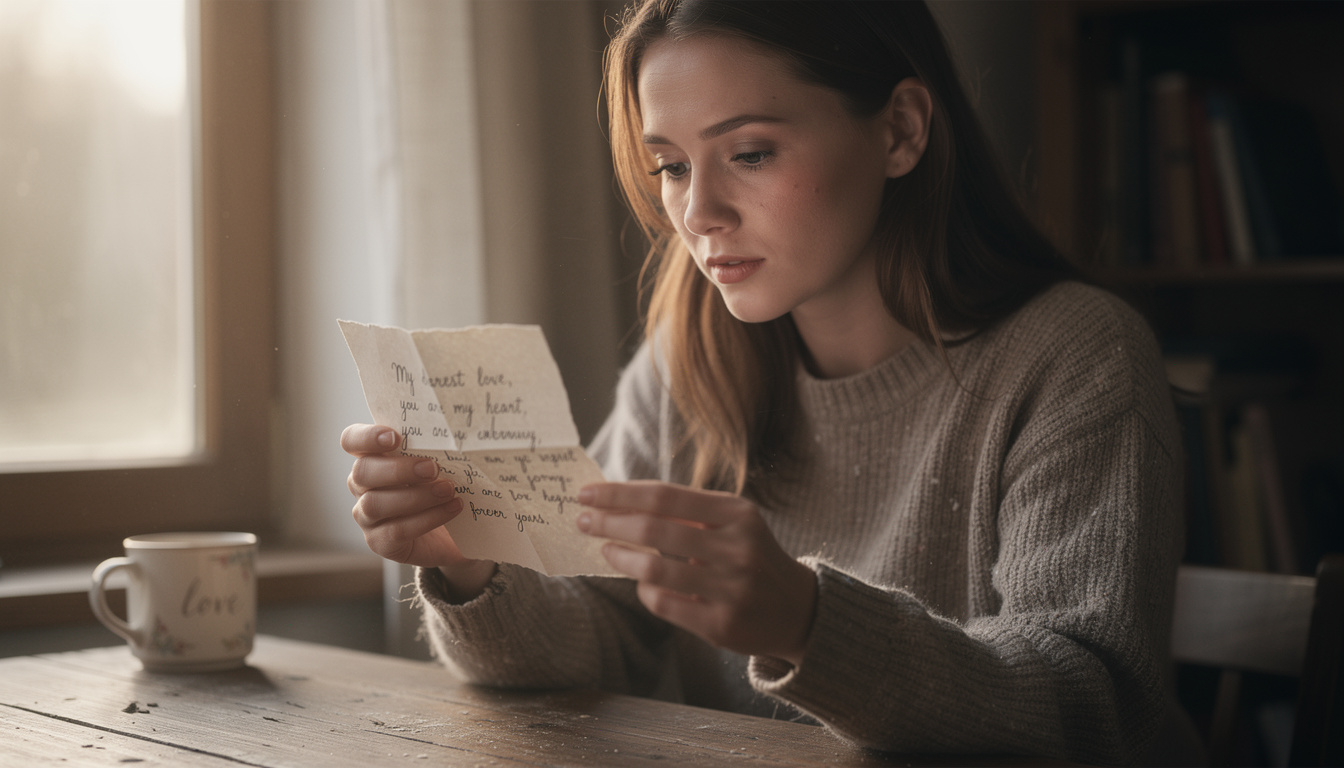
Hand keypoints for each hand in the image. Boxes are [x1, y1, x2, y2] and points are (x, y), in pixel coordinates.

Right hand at [342, 424, 495, 596]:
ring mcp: (366, 516)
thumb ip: (433, 449)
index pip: (351, 441)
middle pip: (362, 472)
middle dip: (398, 469)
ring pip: (375, 504)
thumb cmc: (441, 488)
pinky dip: (428, 518)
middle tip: (433, 468)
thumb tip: (454, 434)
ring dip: (415, 496)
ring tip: (448, 490)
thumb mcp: (438, 465)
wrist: (453, 533)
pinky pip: (397, 530)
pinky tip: (452, 508)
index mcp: (371, 458)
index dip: (366, 437)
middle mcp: (361, 486)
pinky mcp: (380, 542)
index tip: (395, 437)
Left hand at [576, 481, 816, 665]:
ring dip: (620, 557)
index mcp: (737, 513)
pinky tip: (640, 582)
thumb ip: (686, 511)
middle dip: (610, 522)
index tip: (587, 493)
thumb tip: (619, 501)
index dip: (619, 494)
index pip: (664, 496)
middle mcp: (737, 548)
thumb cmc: (749, 554)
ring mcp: (731, 588)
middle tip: (583, 521)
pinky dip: (644, 590)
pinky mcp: (722, 625)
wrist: (797, 609)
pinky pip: (664, 603)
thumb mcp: (732, 521)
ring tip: (605, 550)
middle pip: (654, 529)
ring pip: (655, 569)